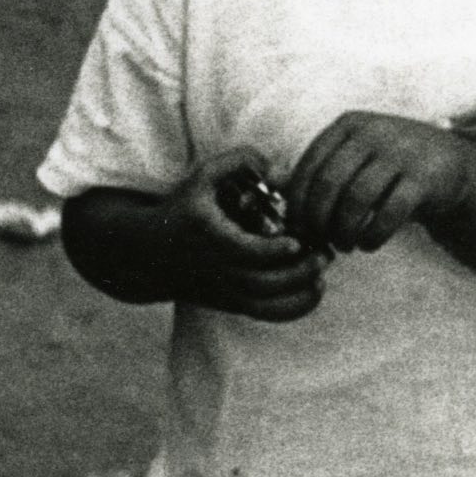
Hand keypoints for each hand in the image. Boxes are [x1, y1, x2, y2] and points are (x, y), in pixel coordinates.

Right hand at [166, 151, 327, 320]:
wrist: (152, 255)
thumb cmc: (183, 210)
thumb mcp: (201, 177)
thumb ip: (237, 162)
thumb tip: (279, 170)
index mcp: (211, 236)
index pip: (247, 253)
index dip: (276, 251)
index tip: (297, 241)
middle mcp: (219, 268)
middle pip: (265, 283)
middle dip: (300, 271)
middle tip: (323, 254)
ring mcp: (226, 290)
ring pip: (268, 304)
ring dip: (301, 292)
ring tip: (321, 273)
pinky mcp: (233, 303)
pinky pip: (268, 315)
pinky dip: (295, 309)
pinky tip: (312, 290)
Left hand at [285, 112, 475, 258]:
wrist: (450, 163)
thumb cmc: (387, 165)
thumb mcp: (352, 156)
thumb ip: (316, 168)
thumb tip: (271, 182)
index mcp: (348, 125)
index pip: (310, 165)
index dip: (299, 201)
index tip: (298, 227)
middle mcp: (373, 132)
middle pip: (329, 183)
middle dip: (319, 219)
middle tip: (321, 240)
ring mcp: (401, 152)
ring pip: (357, 199)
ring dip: (345, 230)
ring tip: (345, 245)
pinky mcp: (425, 178)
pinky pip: (390, 213)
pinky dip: (373, 235)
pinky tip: (369, 244)